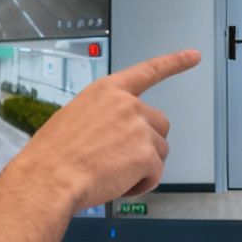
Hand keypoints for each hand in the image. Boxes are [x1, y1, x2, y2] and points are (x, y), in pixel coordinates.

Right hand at [10, 49, 199, 210]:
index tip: (193, 56)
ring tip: (113, 174)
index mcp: (107, 91)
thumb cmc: (53, 155)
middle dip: (147, 144)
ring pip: (160, 151)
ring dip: (143, 166)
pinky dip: (141, 184)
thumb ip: (104, 117)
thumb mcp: (74, 118)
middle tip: (121, 160)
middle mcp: (127, 104)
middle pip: (159, 124)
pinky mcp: (146, 154)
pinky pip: (156, 173)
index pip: (148, 71)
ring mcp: (139, 128)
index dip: (174, 62)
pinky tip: (118, 185)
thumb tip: (116, 134)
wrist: (48, 179)